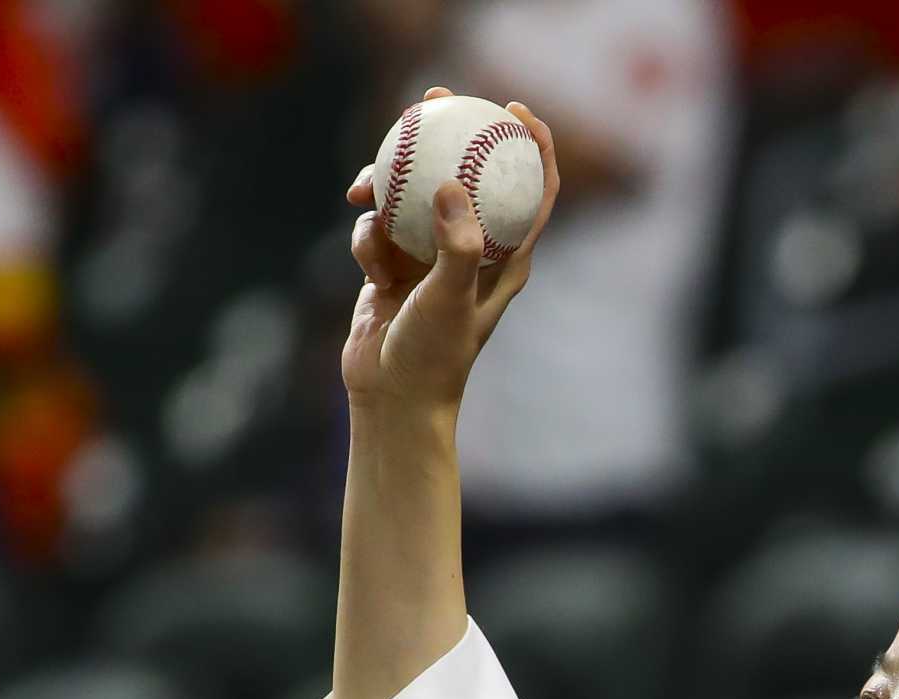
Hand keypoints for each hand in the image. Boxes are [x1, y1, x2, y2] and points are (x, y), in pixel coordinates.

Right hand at [340, 87, 559, 418]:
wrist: (392, 399)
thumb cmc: (434, 356)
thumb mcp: (450, 298)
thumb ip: (456, 244)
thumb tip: (450, 186)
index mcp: (506, 257)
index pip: (535, 190)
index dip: (534, 144)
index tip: (515, 108)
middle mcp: (472, 250)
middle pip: (469, 176)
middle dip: (452, 133)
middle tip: (433, 98)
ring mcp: (430, 257)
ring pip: (411, 196)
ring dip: (386, 188)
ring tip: (363, 188)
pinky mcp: (393, 267)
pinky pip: (377, 232)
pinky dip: (367, 243)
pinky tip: (368, 270)